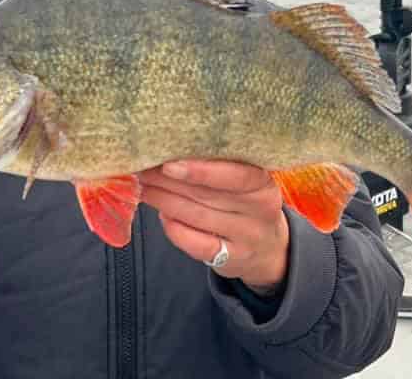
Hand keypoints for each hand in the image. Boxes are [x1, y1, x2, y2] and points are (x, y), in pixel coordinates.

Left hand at [139, 160, 289, 293]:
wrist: (270, 249)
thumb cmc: (248, 204)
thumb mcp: (247, 183)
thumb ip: (220, 168)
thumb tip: (171, 151)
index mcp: (263, 184)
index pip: (235, 176)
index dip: (201, 170)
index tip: (169, 164)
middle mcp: (258, 211)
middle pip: (207, 194)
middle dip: (169, 181)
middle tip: (142, 169)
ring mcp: (246, 237)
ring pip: (197, 216)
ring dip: (164, 201)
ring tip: (144, 187)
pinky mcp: (231, 259)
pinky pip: (196, 244)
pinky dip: (174, 229)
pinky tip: (162, 216)